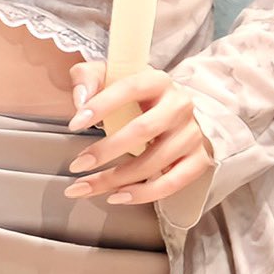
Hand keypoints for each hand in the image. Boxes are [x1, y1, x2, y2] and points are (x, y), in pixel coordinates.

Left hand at [62, 61, 216, 205]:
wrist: (175, 111)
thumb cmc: (136, 97)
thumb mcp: (111, 77)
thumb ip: (87, 78)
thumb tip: (80, 101)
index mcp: (158, 81)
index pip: (130, 88)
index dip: (101, 106)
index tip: (75, 124)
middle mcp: (179, 106)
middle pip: (142, 130)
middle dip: (106, 151)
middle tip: (78, 164)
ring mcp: (191, 134)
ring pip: (153, 162)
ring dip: (116, 179)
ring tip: (86, 186)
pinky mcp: (198, 160)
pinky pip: (171, 183)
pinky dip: (143, 194)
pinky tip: (117, 196)